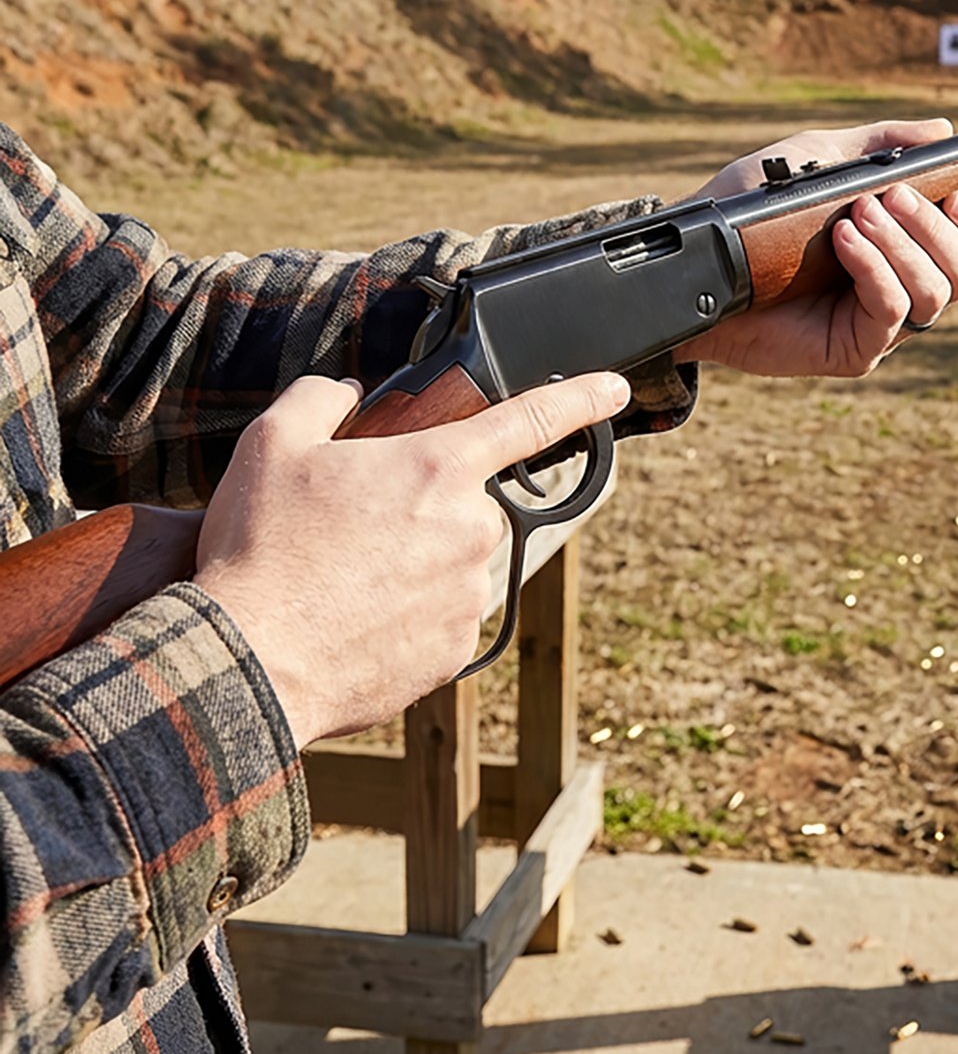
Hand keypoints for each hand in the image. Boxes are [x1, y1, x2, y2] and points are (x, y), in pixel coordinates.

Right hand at [195, 371, 628, 749]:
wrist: (247, 662)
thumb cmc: (261, 549)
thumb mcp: (273, 443)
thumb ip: (324, 398)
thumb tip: (349, 395)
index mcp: (439, 469)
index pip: (532, 419)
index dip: (581, 398)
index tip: (614, 390)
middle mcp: (471, 529)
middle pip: (463, 501)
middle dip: (420, 507)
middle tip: (352, 526)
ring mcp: (468, 595)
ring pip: (451, 561)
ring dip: (412, 563)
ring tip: (342, 579)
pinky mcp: (456, 651)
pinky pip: (442, 616)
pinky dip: (406, 614)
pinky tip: (355, 618)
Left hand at [680, 119, 957, 377]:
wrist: (700, 257)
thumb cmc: (752, 211)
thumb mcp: (819, 161)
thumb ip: (881, 145)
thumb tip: (943, 131)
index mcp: (904, 252)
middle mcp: (901, 292)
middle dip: (936, 228)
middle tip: (892, 196)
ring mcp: (879, 327)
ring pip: (936, 293)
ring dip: (905, 245)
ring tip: (858, 215)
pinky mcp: (853, 351)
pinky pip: (892, 312)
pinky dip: (876, 268)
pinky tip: (845, 241)